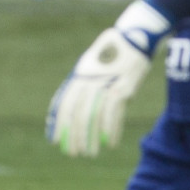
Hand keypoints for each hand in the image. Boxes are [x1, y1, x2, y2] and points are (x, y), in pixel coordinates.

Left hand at [46, 0, 169, 156]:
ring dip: (92, 137)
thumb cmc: (111, 51)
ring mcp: (108, 83)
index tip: (54, 140)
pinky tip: (110, 143)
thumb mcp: (91, 64)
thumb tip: (64, 106)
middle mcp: (91, 79)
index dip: (58, 123)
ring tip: (89, 153)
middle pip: (79, 112)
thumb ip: (80, 83)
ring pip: (95, 116)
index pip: (65, 102)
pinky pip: (115, 113)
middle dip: (74, 135)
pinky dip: (112, 130)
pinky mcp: (124, 87)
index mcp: (80, 73)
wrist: (135, 36)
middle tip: (72, 153)